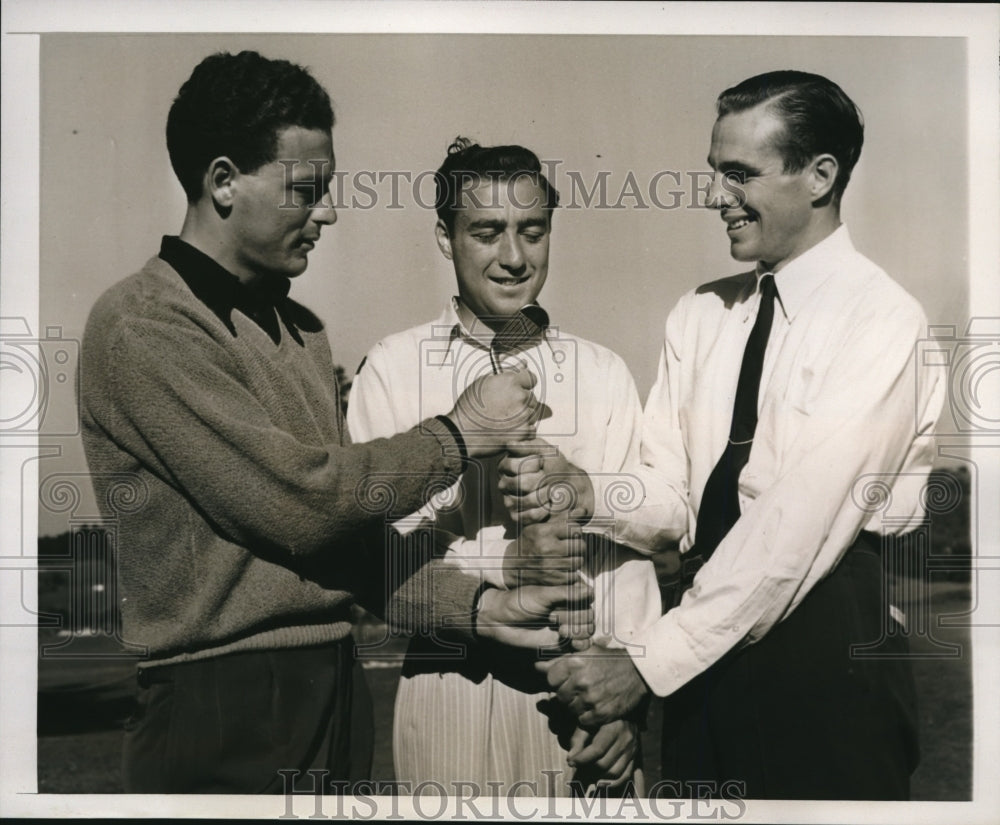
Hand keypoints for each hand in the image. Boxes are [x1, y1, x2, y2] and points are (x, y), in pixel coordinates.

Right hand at [446, 368, 539, 457]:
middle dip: (522, 402)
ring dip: (523, 416)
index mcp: (511, 381)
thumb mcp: (483, 382)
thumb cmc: (470, 408)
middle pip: (531, 397)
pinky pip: (531, 429)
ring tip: (505, 420)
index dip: (525, 384)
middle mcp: (520, 396)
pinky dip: (523, 430)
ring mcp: (524, 415)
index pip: (531, 378)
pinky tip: (508, 429)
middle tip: (505, 408)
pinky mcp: (524, 431)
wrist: (462, 432)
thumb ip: (507, 373)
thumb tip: (523, 363)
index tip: (520, 389)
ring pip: (532, 413)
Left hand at [475, 581, 592, 649]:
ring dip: (577, 631)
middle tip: (553, 619)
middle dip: (574, 618)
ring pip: (588, 630)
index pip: (588, 596)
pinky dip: (581, 644)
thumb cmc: (520, 602)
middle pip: (589, 615)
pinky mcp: (564, 642)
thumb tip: (589, 589)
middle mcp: (570, 608)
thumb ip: (565, 593)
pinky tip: (571, 643)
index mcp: (567, 593)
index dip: (579, 602)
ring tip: (560, 631)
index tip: (560, 604)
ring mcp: (568, 625)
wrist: (502, 621)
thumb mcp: (542, 595)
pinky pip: (582, 644)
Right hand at [498, 439, 594, 524]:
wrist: (570, 487)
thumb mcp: (546, 451)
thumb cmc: (556, 467)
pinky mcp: (516, 516)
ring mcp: (508, 501)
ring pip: (522, 500)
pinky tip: (548, 506)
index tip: (542, 463)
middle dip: (540, 481)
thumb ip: (528, 445)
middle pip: (519, 484)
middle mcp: (505, 483)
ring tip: (551, 492)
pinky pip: (527, 516)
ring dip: (543, 496)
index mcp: (507, 465)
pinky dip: (541, 512)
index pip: (512, 465)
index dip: (531, 464)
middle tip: (550, 479)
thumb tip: (509, 445)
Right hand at [502, 520, 585, 587]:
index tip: (569, 534)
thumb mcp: (542, 526)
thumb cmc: (530, 542)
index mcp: (544, 532)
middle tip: (570, 546)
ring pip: (579, 561)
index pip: (575, 528)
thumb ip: (563, 518)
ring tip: (567, 556)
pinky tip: (563, 568)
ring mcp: (550, 565)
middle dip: (578, 545)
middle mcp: (547, 548)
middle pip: (580, 545)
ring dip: (576, 559)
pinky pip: (574, 575)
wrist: (512, 565)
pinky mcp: (553, 579)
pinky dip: (571, 573)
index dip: (575, 530)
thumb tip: (584, 510)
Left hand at [536, 645, 647, 726]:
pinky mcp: (601, 714)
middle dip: (568, 694)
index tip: (567, 680)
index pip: (551, 679)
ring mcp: (591, 699)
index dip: (558, 681)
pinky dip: (587, 716)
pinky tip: (597, 706)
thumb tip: (536, 666)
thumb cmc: (611, 660)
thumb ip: (560, 661)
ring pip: (571, 710)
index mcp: (575, 662)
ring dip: (578, 706)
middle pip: (560, 696)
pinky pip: (583, 721)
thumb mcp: (587, 652)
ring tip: (590, 697)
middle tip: (581, 690)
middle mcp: (581, 681)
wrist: (639, 671)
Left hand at [568, 719, 638, 790]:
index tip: (571, 762)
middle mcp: (625, 739)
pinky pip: (625, 776)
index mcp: (613, 727)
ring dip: (598, 776)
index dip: (582, 759)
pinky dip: (612, 782)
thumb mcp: (588, 723)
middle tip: (578, 766)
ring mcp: (632, 750)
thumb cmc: (600, 718)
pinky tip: (601, 779)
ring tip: (588, 772)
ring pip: (614, 773)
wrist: (622, 713)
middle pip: (604, 763)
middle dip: (588, 768)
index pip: (597, 749)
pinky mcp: (635, 757)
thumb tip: (570, 759)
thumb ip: (578, 739)